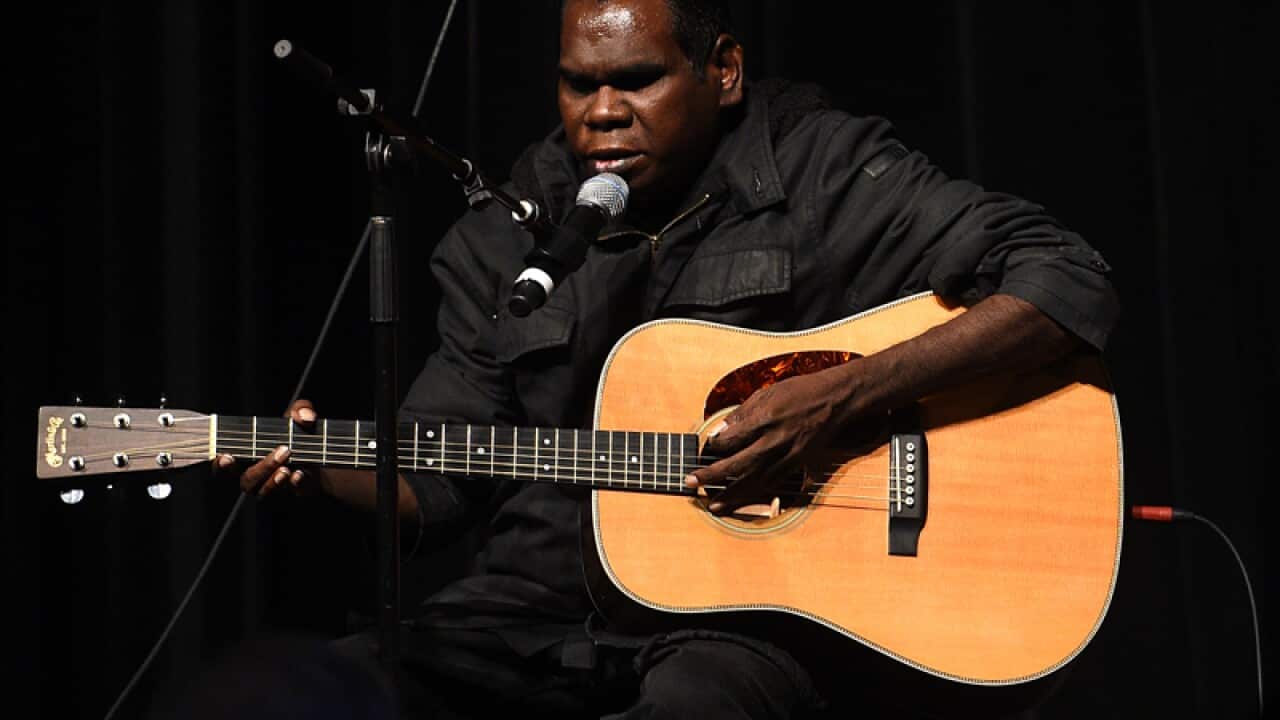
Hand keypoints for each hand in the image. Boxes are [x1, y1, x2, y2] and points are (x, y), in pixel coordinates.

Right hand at [214, 399, 319, 496]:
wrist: (323, 453)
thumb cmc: (299, 435)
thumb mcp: (300, 416)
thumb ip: (300, 409)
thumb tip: (304, 416)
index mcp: (248, 455)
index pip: (226, 465)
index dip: (221, 465)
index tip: (226, 457)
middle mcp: (257, 474)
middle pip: (247, 480)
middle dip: (262, 468)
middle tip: (282, 453)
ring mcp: (273, 486)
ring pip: (263, 492)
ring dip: (274, 482)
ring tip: (286, 469)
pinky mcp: (292, 492)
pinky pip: (287, 495)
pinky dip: (293, 485)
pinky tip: (299, 474)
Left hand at [684, 365, 859, 514]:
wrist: (835, 399)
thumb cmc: (798, 392)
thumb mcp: (766, 394)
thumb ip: (741, 415)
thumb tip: (718, 433)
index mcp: (765, 417)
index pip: (731, 438)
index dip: (714, 446)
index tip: (705, 448)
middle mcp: (777, 439)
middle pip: (739, 463)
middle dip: (712, 476)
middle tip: (691, 482)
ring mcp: (789, 454)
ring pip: (756, 480)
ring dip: (732, 495)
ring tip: (713, 505)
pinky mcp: (799, 463)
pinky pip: (774, 483)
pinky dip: (756, 493)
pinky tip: (742, 500)